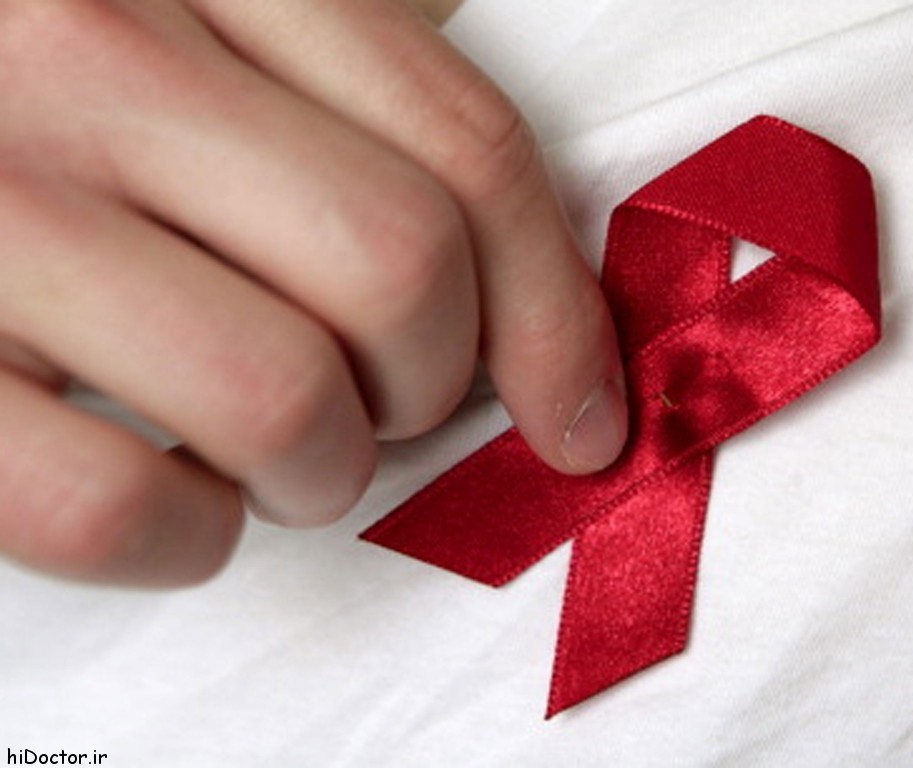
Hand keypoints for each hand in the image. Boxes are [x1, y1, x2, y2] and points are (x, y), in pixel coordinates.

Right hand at [0, 0, 626, 585]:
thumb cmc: (38, 71)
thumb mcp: (204, 25)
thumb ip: (346, 106)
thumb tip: (526, 290)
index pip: (463, 149)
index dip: (555, 308)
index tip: (582, 411)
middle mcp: (82, 47)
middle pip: (397, 271)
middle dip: (428, 388)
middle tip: (384, 407)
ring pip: (278, 396)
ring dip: (319, 468)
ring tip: (284, 453)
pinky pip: (113, 506)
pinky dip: (187, 538)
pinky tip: (178, 504)